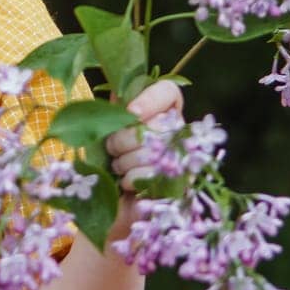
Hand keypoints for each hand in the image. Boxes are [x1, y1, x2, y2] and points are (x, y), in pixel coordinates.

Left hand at [105, 79, 185, 237]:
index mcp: (164, 114)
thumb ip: (114, 108)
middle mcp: (179, 134)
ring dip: (123, 162)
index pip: (169, 92)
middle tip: (112, 150)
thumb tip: (114, 82)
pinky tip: (129, 185)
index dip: (149, 100)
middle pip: (154, 123)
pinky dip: (130, 180)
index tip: (130, 113)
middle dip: (122, 139)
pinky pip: (150, 175)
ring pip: (149, 150)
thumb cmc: (108, 164)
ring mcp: (182, 160)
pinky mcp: (178, 186)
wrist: (111, 208)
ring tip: (120, 168)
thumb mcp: (107, 131)